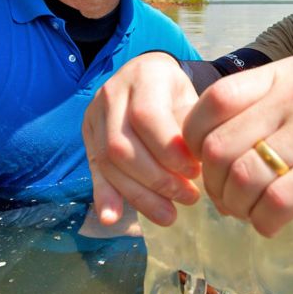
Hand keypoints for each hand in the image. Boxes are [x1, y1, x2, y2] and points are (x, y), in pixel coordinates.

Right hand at [83, 52, 200, 226]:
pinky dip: (104, 196)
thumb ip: (192, 127)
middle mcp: (112, 92)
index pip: (147, 117)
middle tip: (188, 198)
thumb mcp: (191, 98)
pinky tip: (112, 218)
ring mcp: (95, 114)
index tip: (195, 172)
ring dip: (139, 195)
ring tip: (169, 214)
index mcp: (143, 76)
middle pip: (122, 145)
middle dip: (157, 179)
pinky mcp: (88, 136)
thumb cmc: (177, 93)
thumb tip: (204, 170)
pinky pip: (94, 170)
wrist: (150, 75)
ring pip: (107, 162)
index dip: (169, 151)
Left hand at [182, 49, 292, 236]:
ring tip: (249, 213)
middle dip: (212, 184)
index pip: (211, 102)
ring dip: (237, 207)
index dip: (192, 140)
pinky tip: (271, 224)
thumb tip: (226, 133)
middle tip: (226, 198)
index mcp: (283, 74)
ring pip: (246, 177)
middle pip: (218, 147)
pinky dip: (265, 222)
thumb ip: (273, 97)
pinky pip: (282, 201)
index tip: (203, 162)